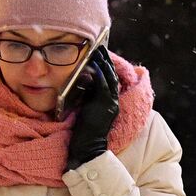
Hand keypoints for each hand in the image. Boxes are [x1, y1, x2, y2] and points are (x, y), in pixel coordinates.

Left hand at [66, 46, 119, 170]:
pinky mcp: (104, 106)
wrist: (87, 149)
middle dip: (106, 61)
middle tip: (100, 47)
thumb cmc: (84, 132)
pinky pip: (102, 86)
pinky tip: (93, 65)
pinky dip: (98, 74)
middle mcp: (113, 102)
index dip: (106, 67)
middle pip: (112, 76)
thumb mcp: (87, 109)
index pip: (110, 80)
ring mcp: (110, 104)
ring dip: (103, 64)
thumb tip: (82, 79)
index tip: (101, 55)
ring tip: (96, 52)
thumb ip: (87, 95)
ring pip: (109, 78)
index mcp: (110, 103)